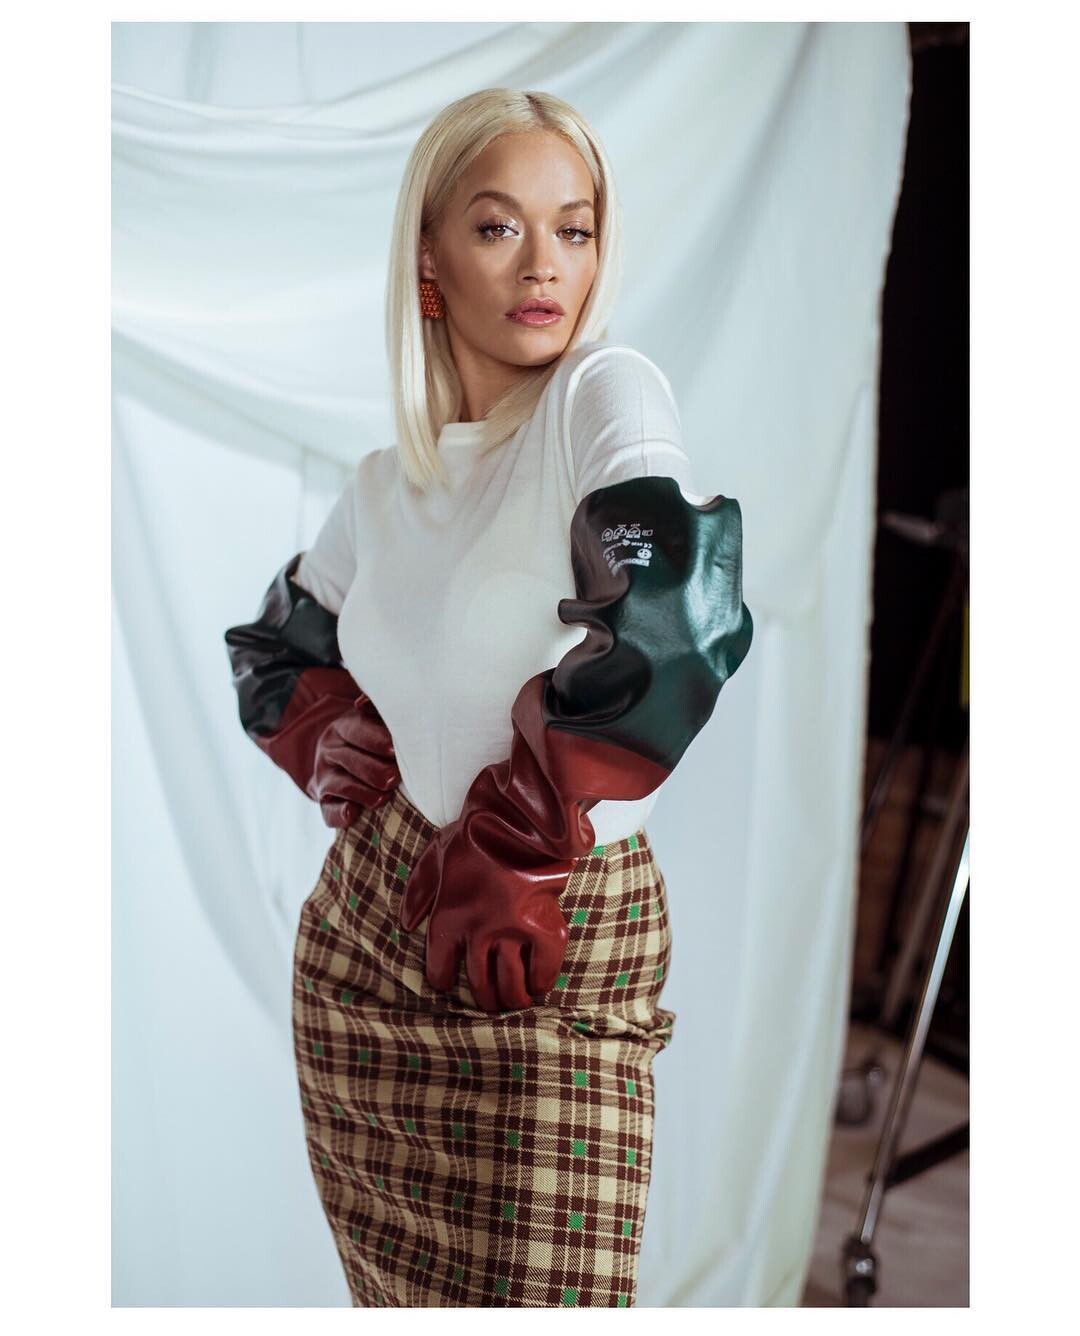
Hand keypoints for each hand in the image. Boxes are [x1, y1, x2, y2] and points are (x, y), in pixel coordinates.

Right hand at [308, 693, 400, 827]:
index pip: (356, 730)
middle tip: (394, 778)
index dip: (375, 739)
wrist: (339, 757)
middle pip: (348, 759)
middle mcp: (330, 750)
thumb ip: (376, 712)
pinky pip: (328, 809)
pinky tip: (352, 814)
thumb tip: (364, 703)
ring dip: (362, 792)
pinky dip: (339, 814)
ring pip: (340, 785)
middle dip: (373, 770)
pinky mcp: (324, 800)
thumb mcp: (372, 721)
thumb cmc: (371, 738)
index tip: (394, 750)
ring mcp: (324, 776)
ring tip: (383, 798)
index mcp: (343, 727)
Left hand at [398, 807, 573, 1012]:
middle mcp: (478, 933)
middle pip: (479, 983)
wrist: (516, 819)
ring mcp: (512, 933)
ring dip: (512, 997)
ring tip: (515, 1001)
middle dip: (484, 998)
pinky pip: (544, 966)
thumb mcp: (433, 857)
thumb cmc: (472, 834)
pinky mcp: (543, 927)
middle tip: (489, 1001)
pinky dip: (543, 980)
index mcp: (448, 919)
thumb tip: (406, 923)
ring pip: (511, 982)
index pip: (440, 967)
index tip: (447, 984)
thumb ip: (418, 893)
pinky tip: (540, 986)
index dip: (443, 980)